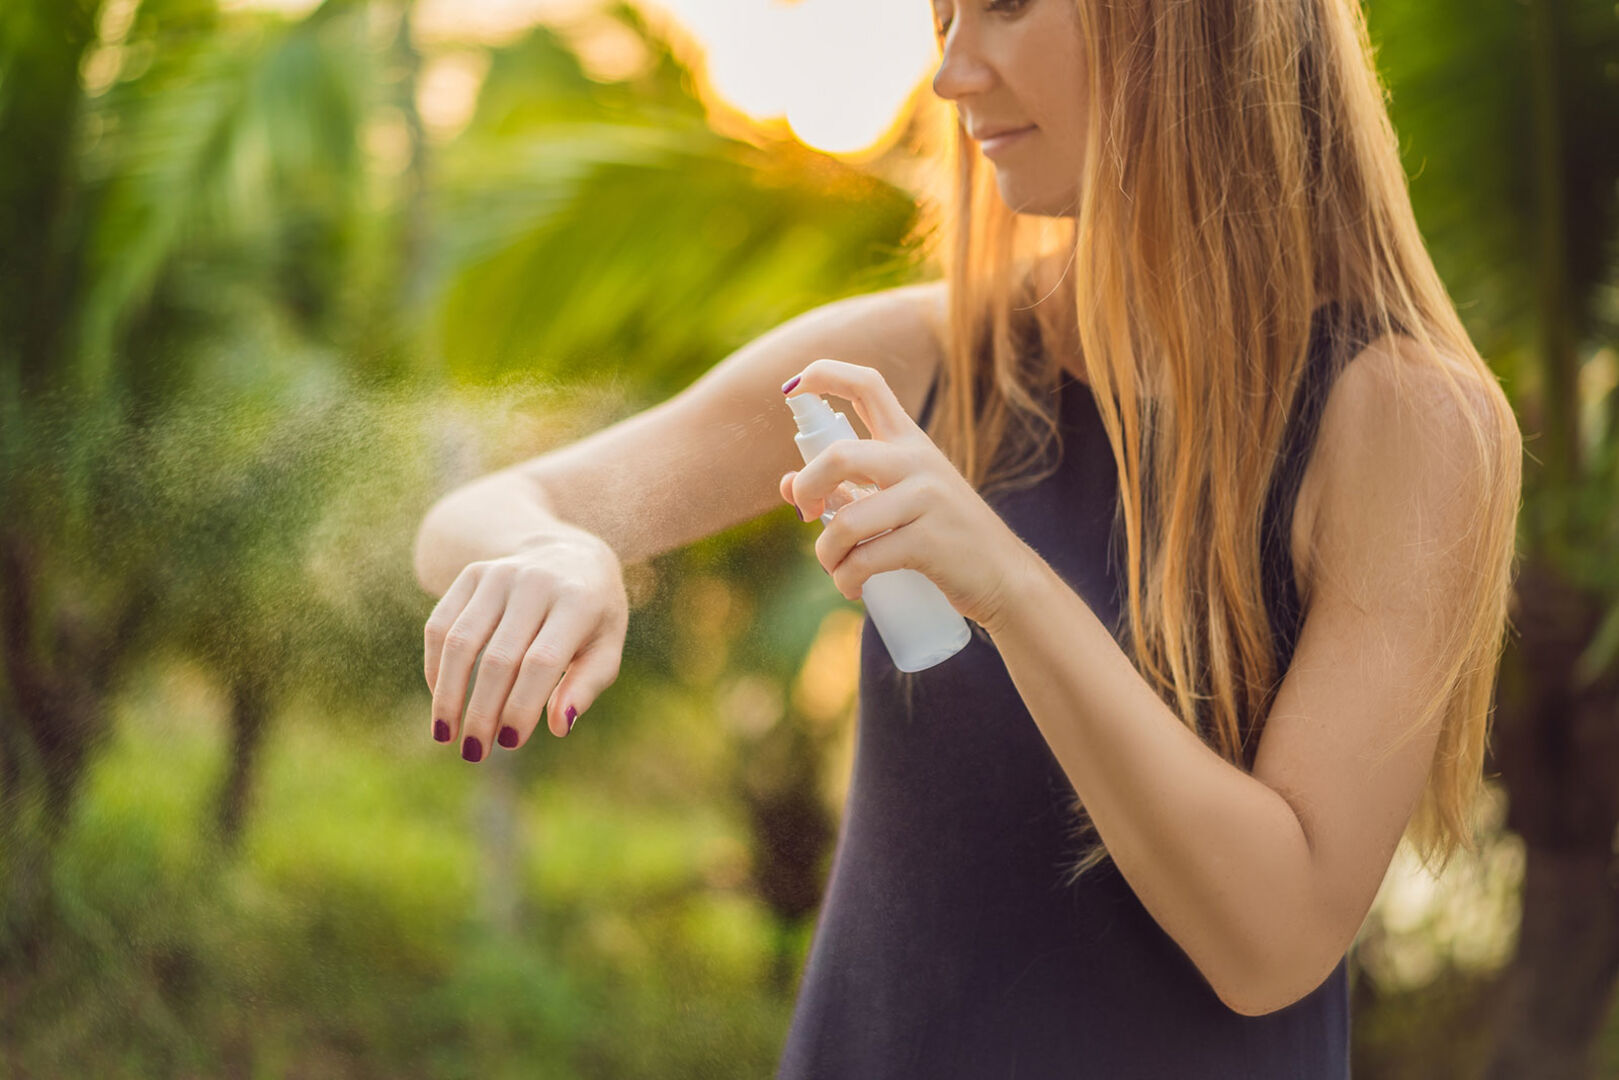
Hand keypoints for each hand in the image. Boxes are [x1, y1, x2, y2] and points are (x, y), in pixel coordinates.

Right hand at [423, 526, 627, 761]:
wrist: (570, 553)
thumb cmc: (593, 615)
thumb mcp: (607, 646)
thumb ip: (587, 685)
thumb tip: (559, 726)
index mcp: (577, 601)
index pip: (541, 663)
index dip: (521, 706)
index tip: (509, 743)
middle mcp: (535, 582)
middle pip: (498, 658)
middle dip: (482, 712)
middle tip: (474, 753)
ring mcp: (500, 574)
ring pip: (460, 642)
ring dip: (447, 694)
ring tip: (446, 734)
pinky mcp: (472, 574)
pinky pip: (441, 625)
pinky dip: (436, 666)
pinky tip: (440, 697)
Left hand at [778, 358, 1032, 633]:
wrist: (1005, 577)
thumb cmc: (944, 536)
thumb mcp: (900, 501)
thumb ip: (847, 489)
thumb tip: (785, 484)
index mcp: (910, 441)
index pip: (868, 385)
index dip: (824, 375)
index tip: (792, 388)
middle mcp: (918, 461)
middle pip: (840, 454)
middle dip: (807, 486)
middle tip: (806, 513)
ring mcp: (927, 500)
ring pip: (846, 520)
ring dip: (826, 553)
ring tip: (836, 569)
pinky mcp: (930, 541)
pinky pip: (865, 559)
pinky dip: (846, 579)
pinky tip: (852, 587)